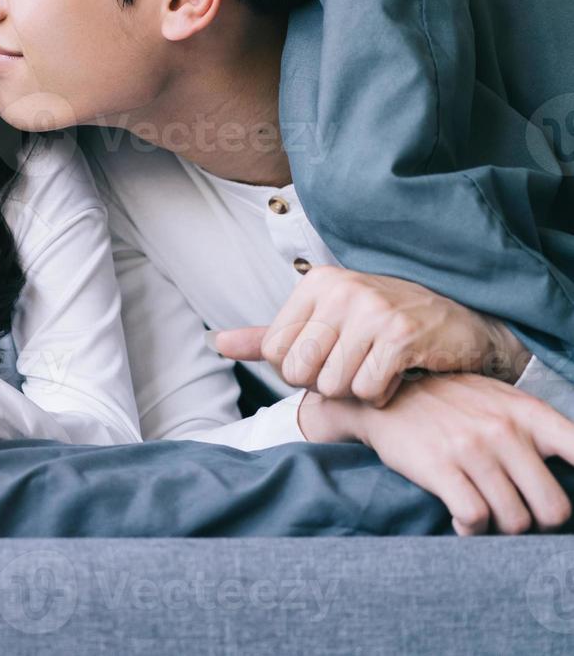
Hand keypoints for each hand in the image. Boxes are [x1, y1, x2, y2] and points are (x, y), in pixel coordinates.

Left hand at [213, 267, 529, 405]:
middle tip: (352, 371)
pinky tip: (396, 378)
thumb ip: (271, 337)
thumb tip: (218, 344)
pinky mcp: (402, 336)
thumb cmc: (383, 326)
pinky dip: (381, 395)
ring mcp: (373, 310)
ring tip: (375, 371)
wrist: (461, 325)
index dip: (299, 372)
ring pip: (333, 385)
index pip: (276, 352)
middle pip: (301, 371)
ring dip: (354, 392)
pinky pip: (368, 390)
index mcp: (316, 283)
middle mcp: (341, 290)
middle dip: (324, 384)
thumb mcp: (325, 322)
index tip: (327, 362)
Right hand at [315, 373, 573, 535]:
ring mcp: (471, 449)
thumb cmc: (448, 403)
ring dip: (501, 530)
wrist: (383, 393)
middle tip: (519, 518)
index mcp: (527, 413)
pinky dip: (471, 530)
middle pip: (553, 509)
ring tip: (486, 518)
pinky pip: (474, 518)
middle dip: (539, 524)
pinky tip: (462, 520)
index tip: (562, 507)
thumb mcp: (499, 400)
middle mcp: (504, 430)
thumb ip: (536, 430)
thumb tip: (569, 469)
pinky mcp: (439, 466)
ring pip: (514, 520)